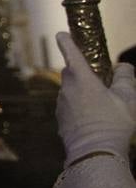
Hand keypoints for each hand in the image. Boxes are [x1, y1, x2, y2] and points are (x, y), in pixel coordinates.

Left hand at [56, 32, 135, 164]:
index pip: (70, 52)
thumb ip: (126, 79)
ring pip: (70, 91)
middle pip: (71, 73)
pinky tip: (94, 120)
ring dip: (81, 93)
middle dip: (81, 72)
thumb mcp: (128, 99)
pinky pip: (70, 107)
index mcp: (81, 78)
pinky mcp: (60, 119)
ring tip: (102, 106)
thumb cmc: (112, 123)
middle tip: (99, 79)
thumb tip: (124, 66)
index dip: (66, 41)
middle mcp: (66, 88)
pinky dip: (79, 108)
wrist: (94, 153)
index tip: (61, 35)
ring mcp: (61, 104)